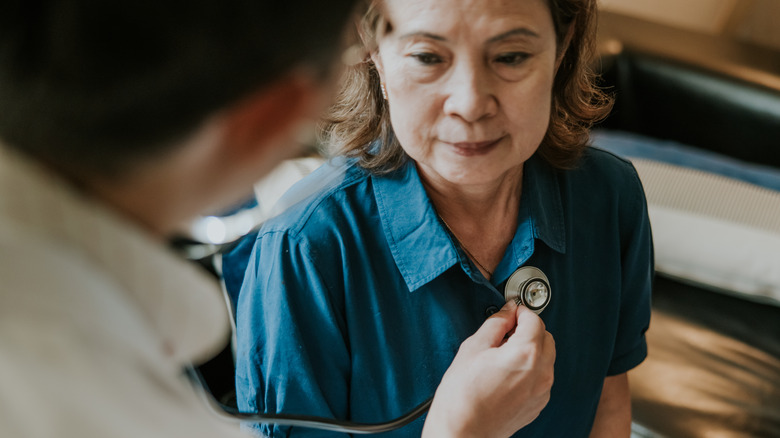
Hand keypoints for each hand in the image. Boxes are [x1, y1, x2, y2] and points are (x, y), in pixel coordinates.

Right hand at [422, 301, 555, 437]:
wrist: (462, 432)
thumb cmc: (462, 395)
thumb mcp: (473, 348)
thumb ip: (495, 324)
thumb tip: (507, 312)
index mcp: (526, 354)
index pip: (534, 320)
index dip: (520, 312)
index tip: (510, 312)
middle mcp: (541, 373)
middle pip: (546, 337)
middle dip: (528, 330)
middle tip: (506, 332)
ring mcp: (542, 391)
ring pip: (546, 357)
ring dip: (531, 349)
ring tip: (503, 356)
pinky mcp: (538, 404)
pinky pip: (542, 377)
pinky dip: (531, 369)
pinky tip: (507, 373)